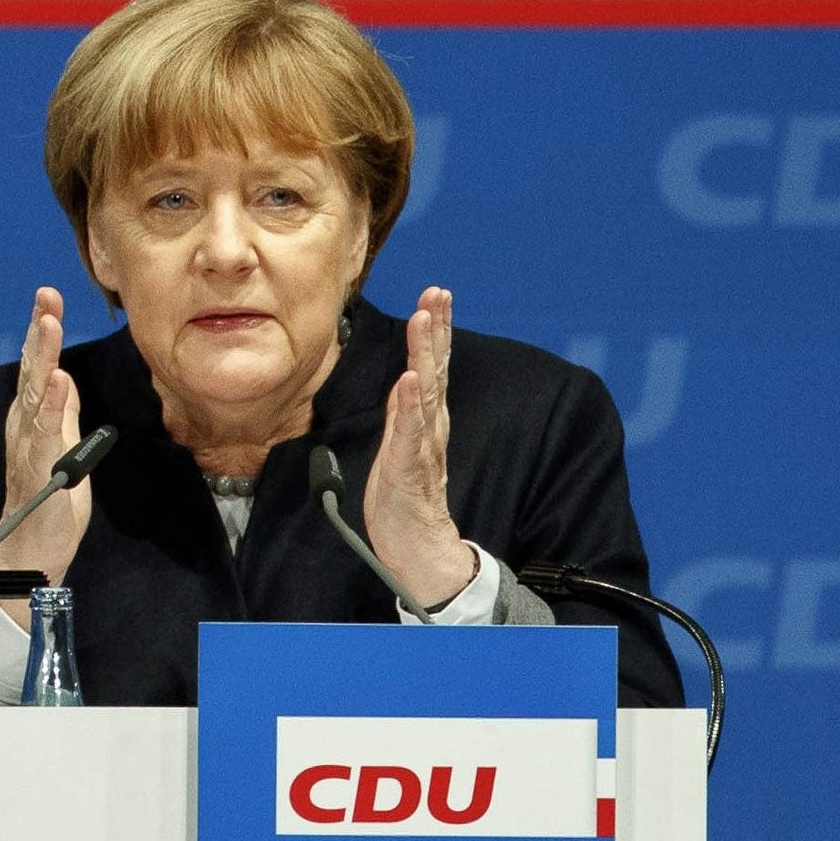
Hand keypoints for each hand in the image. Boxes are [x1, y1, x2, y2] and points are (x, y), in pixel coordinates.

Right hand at [0, 287, 91, 626]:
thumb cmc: (48, 503)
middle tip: (45, 296)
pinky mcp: (38, 467)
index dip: (42, 330)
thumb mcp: (62, 448)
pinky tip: (58, 379)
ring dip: (42, 356)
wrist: (31, 552)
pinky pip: (45, 430)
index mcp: (32, 418)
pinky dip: (52, 403)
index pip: (38, 366)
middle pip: (32, 369)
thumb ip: (62, 414)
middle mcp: (24, 425)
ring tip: (49, 324)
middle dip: (39, 330)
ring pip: (35, 392)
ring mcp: (29, 445)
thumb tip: (65, 379)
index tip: (49, 297)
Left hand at [362, 287, 476, 607]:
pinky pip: (409, 433)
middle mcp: (429, 428)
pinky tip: (409, 380)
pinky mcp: (408, 469)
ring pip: (424, 392)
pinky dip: (410, 406)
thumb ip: (405, 415)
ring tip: (424, 321)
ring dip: (424, 355)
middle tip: (437, 293)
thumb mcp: (401, 447)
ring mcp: (420, 447)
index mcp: (426, 421)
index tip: (436, 294)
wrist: (416, 547)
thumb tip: (404, 381)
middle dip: (435, 330)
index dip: (435, 331)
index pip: (432, 368)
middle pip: (434, 370)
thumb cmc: (406, 499)